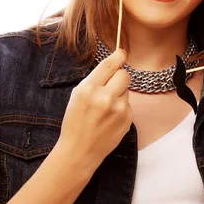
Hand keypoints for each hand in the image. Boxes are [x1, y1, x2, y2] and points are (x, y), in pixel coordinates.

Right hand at [55, 48, 132, 173]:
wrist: (79, 151)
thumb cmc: (75, 122)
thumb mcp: (77, 96)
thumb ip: (95, 81)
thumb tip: (113, 66)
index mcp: (88, 89)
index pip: (109, 65)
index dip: (118, 56)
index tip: (122, 52)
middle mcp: (105, 97)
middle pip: (125, 75)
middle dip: (119, 77)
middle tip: (111, 85)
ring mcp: (119, 110)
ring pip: (126, 90)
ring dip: (119, 95)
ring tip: (106, 109)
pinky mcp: (127, 120)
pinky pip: (128, 105)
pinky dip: (121, 109)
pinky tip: (110, 119)